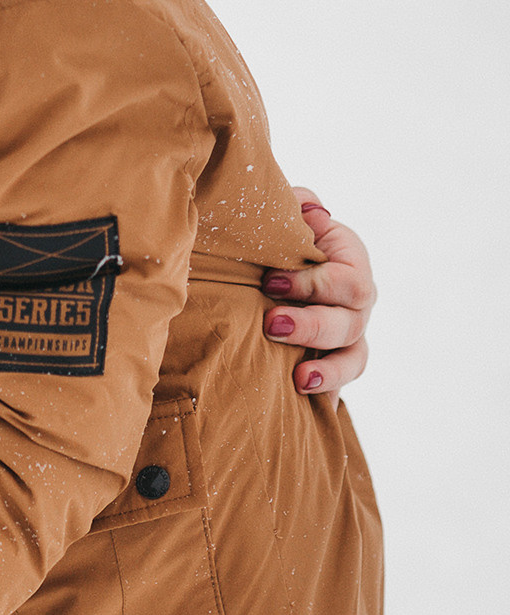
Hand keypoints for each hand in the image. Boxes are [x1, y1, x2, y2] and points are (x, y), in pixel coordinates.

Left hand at [263, 188, 374, 394]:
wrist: (260, 263)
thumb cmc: (273, 235)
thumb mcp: (282, 216)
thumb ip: (294, 206)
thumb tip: (304, 205)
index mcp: (348, 260)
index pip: (348, 280)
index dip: (313, 284)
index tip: (270, 284)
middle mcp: (354, 301)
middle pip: (350, 321)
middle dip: (311, 326)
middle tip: (271, 325)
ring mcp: (346, 334)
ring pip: (353, 357)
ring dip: (328, 371)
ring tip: (299, 380)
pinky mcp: (329, 361)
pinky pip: (338, 386)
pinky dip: (326, 398)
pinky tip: (308, 408)